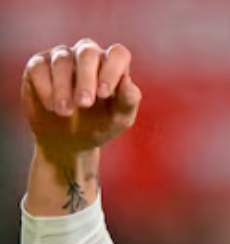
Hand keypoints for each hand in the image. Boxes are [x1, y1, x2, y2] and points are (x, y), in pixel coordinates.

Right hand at [20, 40, 140, 163]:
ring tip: (65, 112)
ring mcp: (61, 57)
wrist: (67, 140)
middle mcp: (87, 55)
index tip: (104, 94)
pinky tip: (51, 106)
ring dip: (64, 88)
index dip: (112, 70)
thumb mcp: (118, 119)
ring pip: (62, 60)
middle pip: (88, 52)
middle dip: (86, 79)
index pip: (118, 54)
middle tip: (84, 104)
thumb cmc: (99, 125)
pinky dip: (46, 88)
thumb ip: (128, 101)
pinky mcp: (38, 65)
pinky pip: (39, 67)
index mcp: (112, 65)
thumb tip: (128, 82)